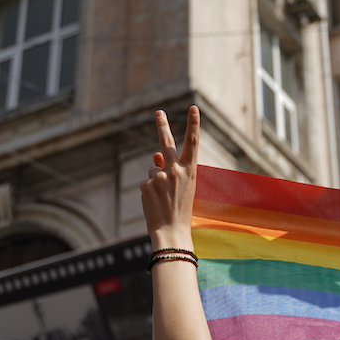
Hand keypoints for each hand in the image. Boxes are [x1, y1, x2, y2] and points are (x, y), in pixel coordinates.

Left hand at [140, 107, 199, 250]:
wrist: (172, 231)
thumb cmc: (181, 210)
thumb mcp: (182, 187)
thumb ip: (169, 168)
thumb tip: (154, 153)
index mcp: (190, 170)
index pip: (193, 142)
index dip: (193, 123)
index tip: (193, 107)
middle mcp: (175, 170)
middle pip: (166, 142)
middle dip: (162, 125)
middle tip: (158, 112)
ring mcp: (160, 176)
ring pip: (154, 170)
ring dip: (156, 181)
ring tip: (163, 199)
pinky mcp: (146, 184)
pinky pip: (146, 182)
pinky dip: (149, 191)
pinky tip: (155, 203)